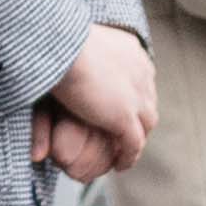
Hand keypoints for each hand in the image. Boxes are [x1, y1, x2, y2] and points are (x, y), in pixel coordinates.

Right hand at [36, 21, 158, 182]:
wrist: (61, 48)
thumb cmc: (57, 41)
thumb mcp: (75, 44)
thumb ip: (78, 55)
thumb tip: (63, 57)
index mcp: (131, 51)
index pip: (141, 76)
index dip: (134, 93)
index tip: (123, 103)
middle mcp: (141, 72)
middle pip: (148, 101)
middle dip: (140, 116)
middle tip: (126, 131)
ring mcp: (136, 96)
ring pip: (145, 125)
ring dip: (136, 138)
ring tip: (123, 151)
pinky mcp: (126, 117)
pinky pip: (134, 144)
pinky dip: (129, 156)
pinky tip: (120, 165)